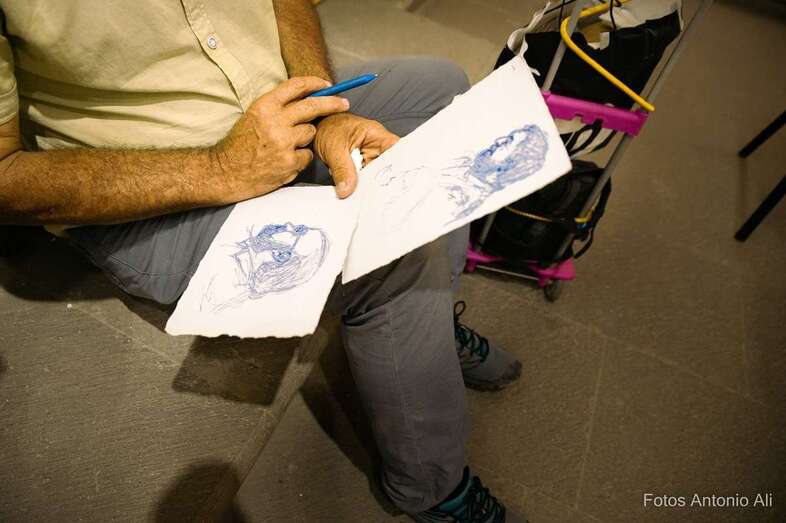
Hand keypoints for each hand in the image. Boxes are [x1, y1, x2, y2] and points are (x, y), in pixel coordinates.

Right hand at [211, 76, 348, 202]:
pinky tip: (285, 161)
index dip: (315, 83)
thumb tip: (305, 98)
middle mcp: (275, 121)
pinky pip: (307, 156)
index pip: (296, 86)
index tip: (327, 85)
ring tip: (286, 146)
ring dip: (305, 139)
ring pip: (310, 133)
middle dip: (332, 103)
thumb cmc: (240, 145)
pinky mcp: (289, 162)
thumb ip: (277, 107)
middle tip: (343, 103)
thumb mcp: (254, 116)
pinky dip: (300, 159)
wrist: (226, 172)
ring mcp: (283, 143)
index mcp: (265, 106)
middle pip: (313, 106)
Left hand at [314, 113, 398, 197]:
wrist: (317, 130)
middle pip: (390, 168)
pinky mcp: (363, 168)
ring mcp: (371, 159)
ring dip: (373, 187)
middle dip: (386, 182)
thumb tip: (347, 190)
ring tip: (369, 198)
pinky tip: (360, 196)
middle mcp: (378, 148)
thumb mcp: (333, 148)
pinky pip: (368, 180)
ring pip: (378, 177)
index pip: (398, 150)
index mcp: (377, 136)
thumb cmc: (328, 129)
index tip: (397, 182)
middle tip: (380, 197)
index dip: (402, 166)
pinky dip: (363, 187)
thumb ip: (341, 169)